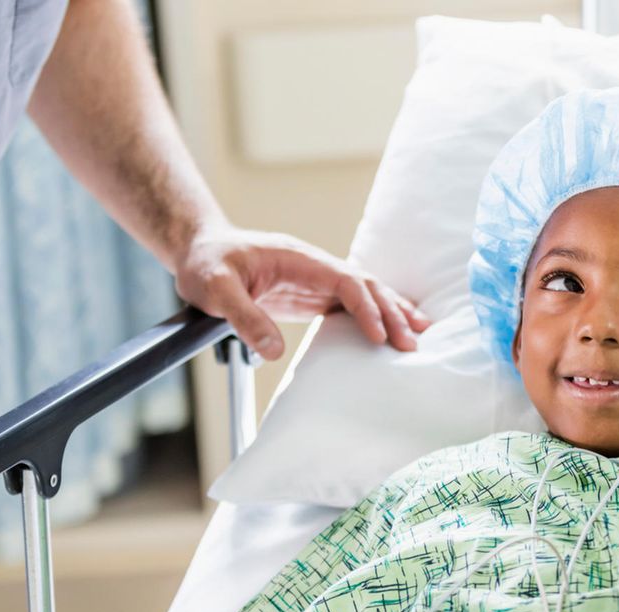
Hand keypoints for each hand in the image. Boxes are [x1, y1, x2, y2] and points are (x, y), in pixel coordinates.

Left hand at [174, 226, 431, 360]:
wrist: (198, 252)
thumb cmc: (205, 265)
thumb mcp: (215, 289)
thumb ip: (243, 316)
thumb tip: (273, 351)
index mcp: (299, 259)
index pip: (345, 281)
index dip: (365, 308)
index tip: (379, 336)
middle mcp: (315, 267)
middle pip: (365, 286)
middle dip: (391, 313)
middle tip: (412, 344)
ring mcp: (316, 281)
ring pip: (365, 293)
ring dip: (392, 312)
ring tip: (419, 334)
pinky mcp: (312, 296)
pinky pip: (351, 305)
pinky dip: (375, 317)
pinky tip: (391, 332)